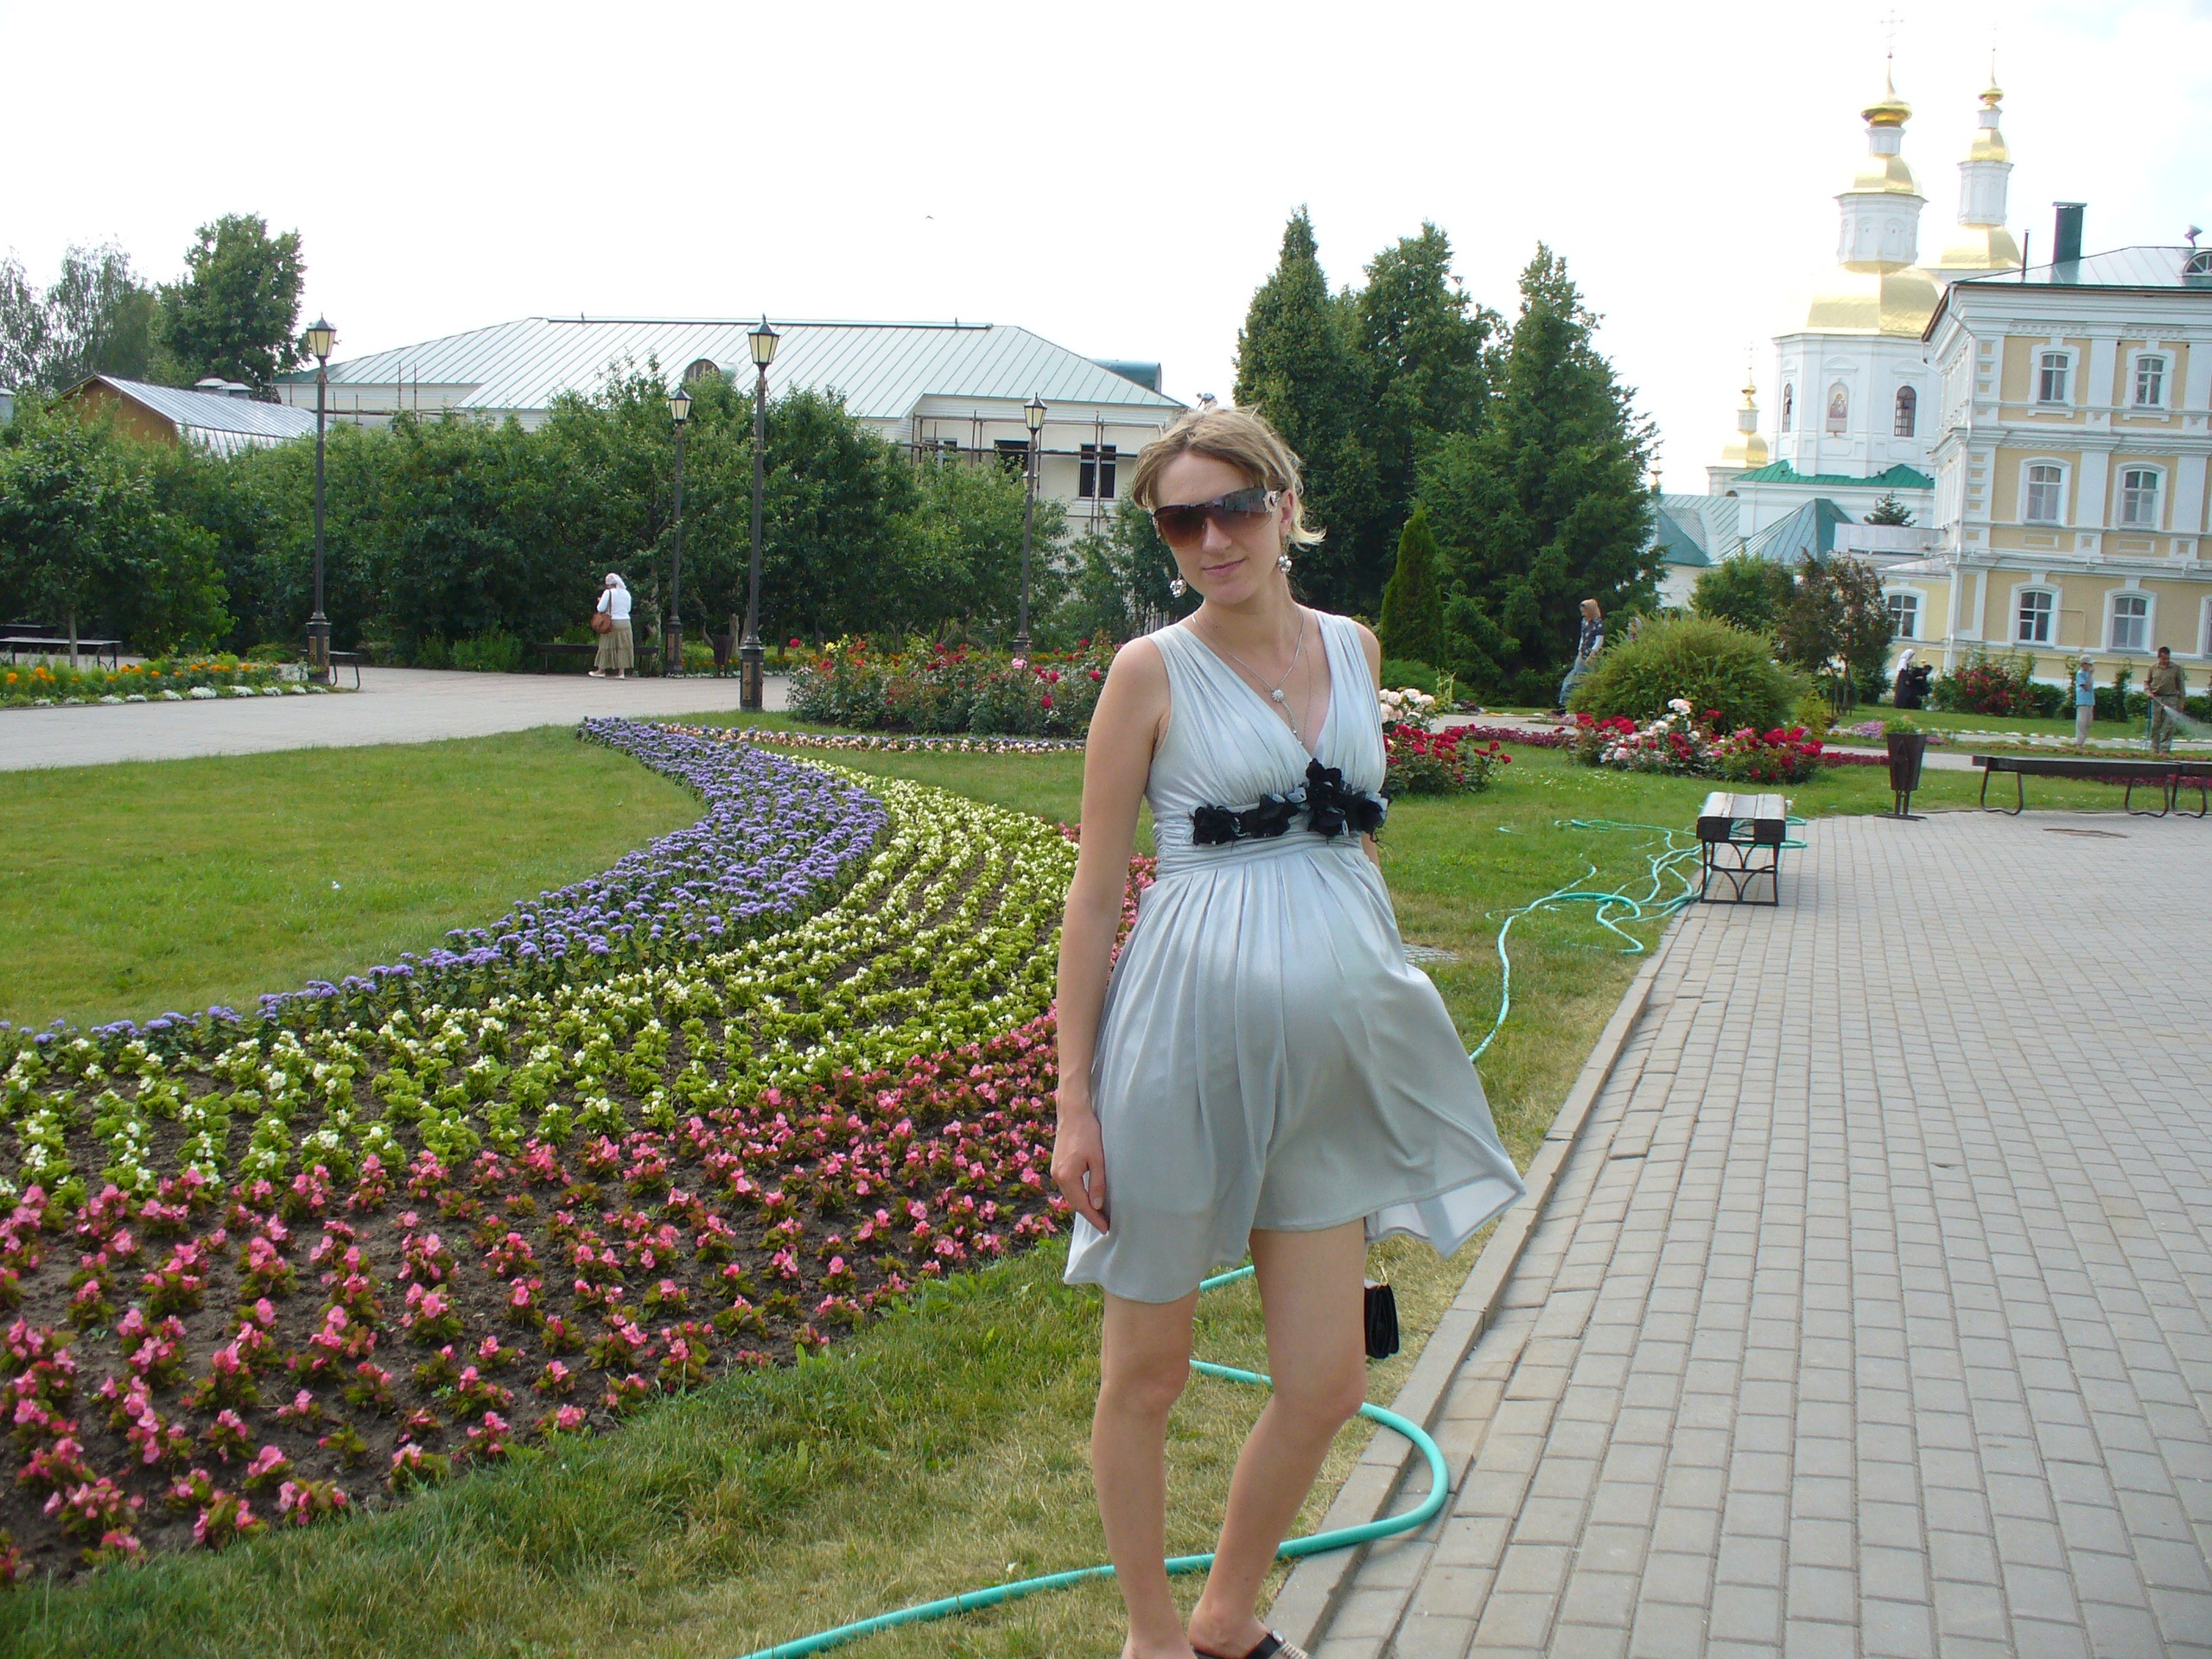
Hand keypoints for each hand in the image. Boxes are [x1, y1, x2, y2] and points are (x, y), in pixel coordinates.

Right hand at [1051, 1096, 1108, 1231]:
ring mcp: (1055, 1171)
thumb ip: (1097, 1183)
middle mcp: (1057, 1176)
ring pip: (1070, 1196)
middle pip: (1074, 1203)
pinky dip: (1077, 1195)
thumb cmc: (1088, 1133)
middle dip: (1089, 1215)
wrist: (1072, 1113)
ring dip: (1083, 1206)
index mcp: (1067, 1176)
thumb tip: (1097, 1205)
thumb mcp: (1098, 1159)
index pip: (1082, 1205)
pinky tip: (1087, 1197)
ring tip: (1098, 1214)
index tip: (1106, 1229)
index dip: (1094, 1218)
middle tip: (1104, 1225)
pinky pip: (1067, 1187)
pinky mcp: (1057, 1166)